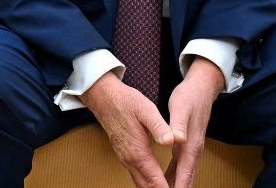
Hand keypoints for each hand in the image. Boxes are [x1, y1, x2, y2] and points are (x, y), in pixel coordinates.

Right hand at [81, 72, 174, 187]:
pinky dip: (147, 183)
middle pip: (148, 187)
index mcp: (138, 152)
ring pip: (140, 183)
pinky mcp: (123, 155)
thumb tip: (172, 141)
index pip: (156, 182)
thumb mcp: (146, 110)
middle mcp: (130, 159)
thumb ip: (159, 127)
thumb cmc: (126, 102)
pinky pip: (136, 176)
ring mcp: (125, 158)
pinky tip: (155, 183)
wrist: (104, 98)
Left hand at [164, 58, 224, 187]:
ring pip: (184, 175)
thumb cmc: (189, 98)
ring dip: (176, 186)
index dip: (178, 187)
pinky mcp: (188, 146)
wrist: (201, 89)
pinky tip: (166, 182)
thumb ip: (177, 124)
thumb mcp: (180, 108)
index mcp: (191, 144)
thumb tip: (177, 139)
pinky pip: (181, 167)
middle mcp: (193, 150)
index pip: (184, 173)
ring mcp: (192, 149)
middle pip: (186, 179)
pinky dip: (175, 177)